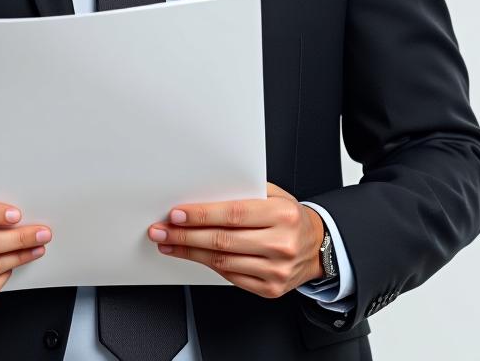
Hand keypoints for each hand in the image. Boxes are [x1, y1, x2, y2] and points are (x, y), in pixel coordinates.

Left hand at [146, 182, 324, 297]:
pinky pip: (231, 276)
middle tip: (162, 230)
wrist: (317, 247)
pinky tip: (192, 256)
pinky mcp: (270, 289)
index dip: (201, 215)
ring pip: (222, 261)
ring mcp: (276, 270)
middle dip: (186, 235)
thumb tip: (204, 190)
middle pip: (222, 240)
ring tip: (169, 244)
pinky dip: (207, 265)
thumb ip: (244, 191)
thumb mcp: (275, 194)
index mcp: (281, 215)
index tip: (177, 214)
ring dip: (190, 252)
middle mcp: (280, 244)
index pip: (233, 214)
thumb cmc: (290, 216)